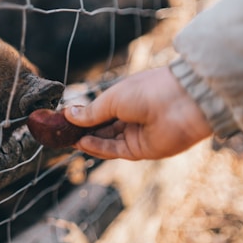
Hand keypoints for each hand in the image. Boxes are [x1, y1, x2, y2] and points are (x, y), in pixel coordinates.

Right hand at [64, 67, 212, 159]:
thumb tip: (68, 113)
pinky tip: (82, 142)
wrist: (182, 103)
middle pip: (101, 128)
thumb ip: (90, 111)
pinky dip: (98, 147)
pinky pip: (115, 150)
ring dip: (87, 140)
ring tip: (67, 137)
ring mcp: (136, 135)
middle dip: (81, 130)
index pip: (100, 112)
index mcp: (127, 100)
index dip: (82, 116)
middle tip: (60, 131)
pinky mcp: (141, 150)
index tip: (63, 118)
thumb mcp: (112, 98)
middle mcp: (131, 118)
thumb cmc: (148, 91)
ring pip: (106, 141)